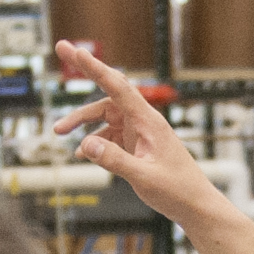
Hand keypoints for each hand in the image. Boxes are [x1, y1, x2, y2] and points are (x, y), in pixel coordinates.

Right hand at [55, 41, 227, 226]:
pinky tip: (81, 153)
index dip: (94, 68)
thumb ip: (114, 161)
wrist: (195, 205)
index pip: (117, 87)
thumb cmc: (177, 190)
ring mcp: (139, 132)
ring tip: (58, 131)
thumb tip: (84, 145)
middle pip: (108, 92)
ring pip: (104, 117)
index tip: (76, 51)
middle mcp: (143, 121)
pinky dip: (94, 141)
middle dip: (85, 71)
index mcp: (148, 121)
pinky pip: (109, 136)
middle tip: (62, 48)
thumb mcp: (143, 177)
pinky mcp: (137, 145)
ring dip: (82, 122)